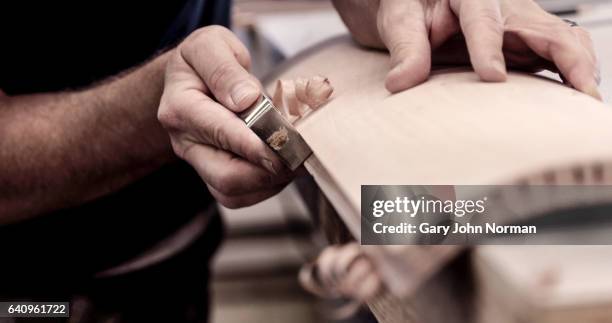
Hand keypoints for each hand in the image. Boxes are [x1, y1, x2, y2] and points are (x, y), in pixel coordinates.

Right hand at [158, 26, 292, 207]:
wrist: (192, 77)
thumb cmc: (205, 59)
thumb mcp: (210, 45)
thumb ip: (225, 69)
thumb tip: (245, 100)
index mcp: (181, 107)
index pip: (221, 132)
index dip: (256, 144)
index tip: (286, 146)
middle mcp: (185, 142)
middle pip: (226, 176)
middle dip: (268, 172)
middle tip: (300, 157)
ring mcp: (198, 162)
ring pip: (233, 193)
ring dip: (270, 182)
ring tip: (296, 160)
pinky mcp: (212, 175)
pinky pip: (238, 196)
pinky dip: (265, 187)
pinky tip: (283, 166)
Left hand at [333, 0, 600, 98]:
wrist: (419, 5)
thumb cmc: (411, 7)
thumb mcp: (400, 20)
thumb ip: (405, 49)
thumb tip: (401, 82)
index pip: (484, 19)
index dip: (489, 47)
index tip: (492, 77)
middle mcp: (505, 7)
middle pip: (547, 29)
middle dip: (568, 61)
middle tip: (579, 96)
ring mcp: (520, 26)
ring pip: (564, 42)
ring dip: (580, 71)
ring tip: (586, 104)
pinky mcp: (525, 44)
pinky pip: (558, 57)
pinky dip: (572, 76)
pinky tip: (574, 101)